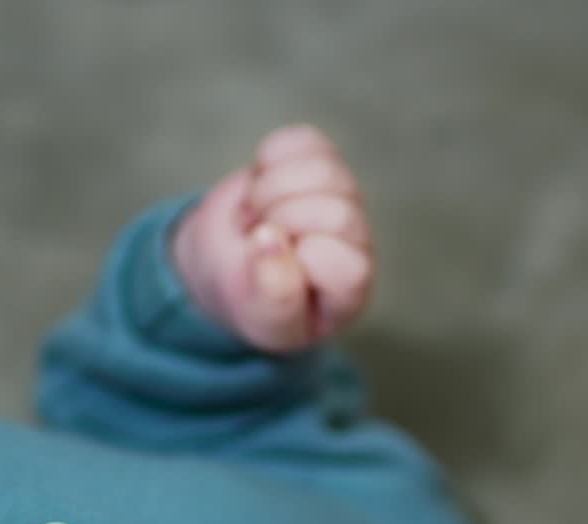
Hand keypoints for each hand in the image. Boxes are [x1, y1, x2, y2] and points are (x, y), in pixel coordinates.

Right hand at [172, 125, 372, 352]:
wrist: (229, 266)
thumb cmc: (254, 301)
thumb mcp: (262, 318)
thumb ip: (273, 295)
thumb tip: (271, 240)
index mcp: (352, 288)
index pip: (348, 267)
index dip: (301, 260)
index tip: (270, 271)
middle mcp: (358, 241)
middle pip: (337, 214)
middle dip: (279, 222)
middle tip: (254, 240)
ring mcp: (343, 196)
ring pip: (322, 170)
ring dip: (268, 190)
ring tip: (254, 217)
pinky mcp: (320, 159)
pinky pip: (300, 141)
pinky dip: (267, 161)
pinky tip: (261, 190)